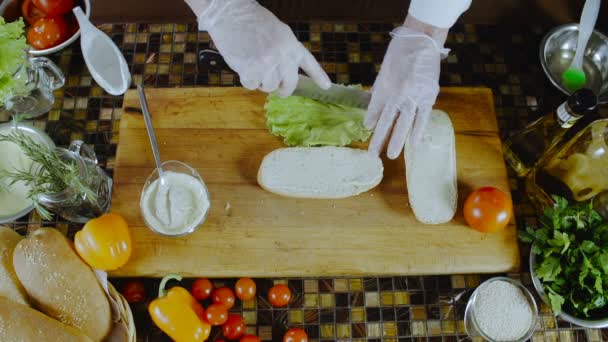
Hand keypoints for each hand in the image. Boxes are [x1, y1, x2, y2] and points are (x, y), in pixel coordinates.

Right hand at [186, 0, 329, 96]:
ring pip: (268, 86)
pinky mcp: (251, 70)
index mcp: (292, 45)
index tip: (326, 86)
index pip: (309, 63)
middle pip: (288, 85)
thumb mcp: (278, 32)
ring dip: (260, 81)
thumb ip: (284, 51)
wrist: (231, 13)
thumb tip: (283, 74)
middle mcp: (283, 56)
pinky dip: (246, 79)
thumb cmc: (251, 21)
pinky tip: (243, 65)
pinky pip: (252, 85)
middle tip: (276, 88)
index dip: (318, 76)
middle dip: (281, 89)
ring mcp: (268, 64)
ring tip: (252, 64)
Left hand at [365, 26, 447, 158]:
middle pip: (387, 120)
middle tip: (373, 156)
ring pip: (405, 122)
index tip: (366, 138)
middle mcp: (398, 93)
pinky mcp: (429, 95)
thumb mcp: (383, 75)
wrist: (420, 41)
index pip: (375, 111)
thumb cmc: (398, 56)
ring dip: (398, 140)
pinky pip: (423, 117)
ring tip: (392, 155)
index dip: (371, 125)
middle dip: (380, 139)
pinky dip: (418, 131)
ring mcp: (414, 95)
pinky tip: (414, 144)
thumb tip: (371, 121)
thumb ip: (378, 97)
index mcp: (385, 87)